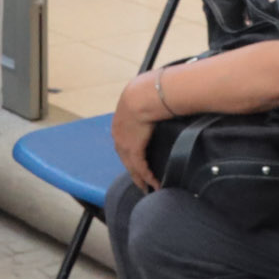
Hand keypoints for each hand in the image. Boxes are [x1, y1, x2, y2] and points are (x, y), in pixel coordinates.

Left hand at [109, 74, 163, 192]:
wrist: (142, 95)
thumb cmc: (146, 91)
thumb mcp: (143, 97)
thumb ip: (148, 103)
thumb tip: (160, 99)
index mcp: (119, 123)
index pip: (123, 142)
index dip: (129, 153)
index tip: (135, 161)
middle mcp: (118, 136)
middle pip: (125, 158)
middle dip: (133, 170)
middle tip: (140, 181)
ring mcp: (125, 144)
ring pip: (131, 166)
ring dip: (139, 178)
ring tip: (146, 187)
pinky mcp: (134, 150)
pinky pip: (141, 168)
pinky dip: (148, 177)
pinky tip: (154, 183)